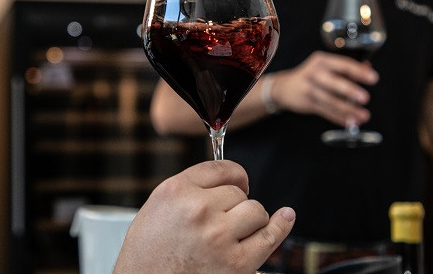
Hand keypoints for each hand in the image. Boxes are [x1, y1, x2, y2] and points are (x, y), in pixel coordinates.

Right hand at [113, 160, 294, 273]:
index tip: (238, 181)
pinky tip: (285, 218)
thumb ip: (189, 190)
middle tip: (222, 221)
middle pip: (238, 192)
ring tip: (234, 233)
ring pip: (256, 211)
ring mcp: (219, 237)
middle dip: (235, 204)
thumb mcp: (157, 209)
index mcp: (176, 192)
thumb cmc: (147, 257)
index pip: (220, 168)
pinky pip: (270, 236)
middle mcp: (198, 210)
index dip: (234, 176)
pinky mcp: (236, 264)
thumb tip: (226, 182)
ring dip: (250, 220)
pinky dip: (280, 226)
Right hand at [269, 51, 378, 126]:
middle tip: (365, 98)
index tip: (373, 78)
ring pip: (330, 101)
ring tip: (363, 116)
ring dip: (348, 110)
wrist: (283, 88)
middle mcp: (314, 73)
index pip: (342, 64)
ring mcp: (309, 89)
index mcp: (322, 61)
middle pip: (333, 82)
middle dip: (350, 90)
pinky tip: (350, 122)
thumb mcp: (325, 66)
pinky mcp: (307, 103)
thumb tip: (368, 67)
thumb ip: (345, 67)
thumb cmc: (310, 75)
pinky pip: (326, 112)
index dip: (358, 71)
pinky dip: (339, 118)